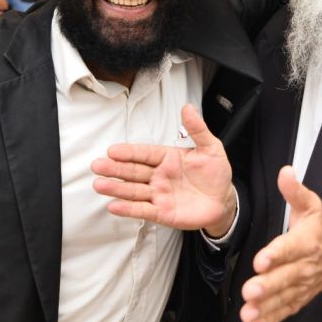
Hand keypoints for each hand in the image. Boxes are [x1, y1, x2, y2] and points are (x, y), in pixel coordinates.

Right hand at [92, 104, 235, 233]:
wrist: (224, 201)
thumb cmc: (215, 173)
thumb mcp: (211, 148)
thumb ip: (198, 130)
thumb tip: (188, 108)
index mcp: (167, 158)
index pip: (144, 153)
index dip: (129, 152)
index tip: (113, 150)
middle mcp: (159, 176)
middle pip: (133, 171)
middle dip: (115, 168)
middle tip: (97, 166)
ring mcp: (159, 194)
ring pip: (134, 190)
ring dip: (116, 188)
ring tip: (99, 185)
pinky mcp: (162, 213)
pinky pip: (143, 210)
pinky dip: (128, 209)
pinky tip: (113, 206)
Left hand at [239, 167, 321, 321]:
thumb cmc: (319, 231)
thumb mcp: (311, 206)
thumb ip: (295, 191)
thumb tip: (285, 172)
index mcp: (306, 242)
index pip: (290, 248)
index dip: (276, 254)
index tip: (262, 259)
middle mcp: (303, 267)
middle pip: (284, 278)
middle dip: (267, 286)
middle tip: (250, 291)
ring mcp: (300, 287)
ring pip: (282, 299)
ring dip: (264, 309)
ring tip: (248, 315)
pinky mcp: (296, 300)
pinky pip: (282, 313)